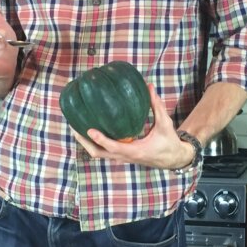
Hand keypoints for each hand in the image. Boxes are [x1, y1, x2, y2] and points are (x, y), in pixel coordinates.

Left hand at [73, 85, 194, 169]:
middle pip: (98, 153)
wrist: (173, 159)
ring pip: (99, 154)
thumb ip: (156, 105)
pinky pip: (104, 151)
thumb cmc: (169, 142)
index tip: (89, 130)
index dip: (100, 139)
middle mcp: (125, 157)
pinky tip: (88, 130)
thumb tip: (149, 86)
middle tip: (73, 126)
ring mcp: (122, 158)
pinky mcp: (121, 156)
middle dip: (84, 142)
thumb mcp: (165, 123)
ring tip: (75, 127)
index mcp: (135, 151)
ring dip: (86, 143)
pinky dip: (93, 143)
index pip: (113, 147)